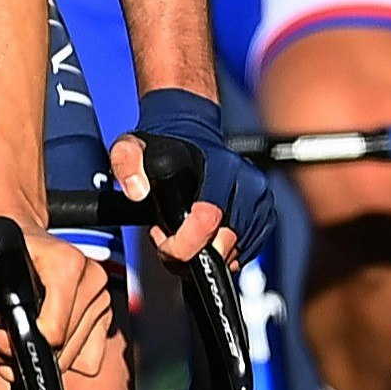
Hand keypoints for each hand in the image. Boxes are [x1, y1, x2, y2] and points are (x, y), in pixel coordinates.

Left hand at [0, 219, 114, 380]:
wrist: (11, 225)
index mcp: (65, 264)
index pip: (52, 333)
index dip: (18, 344)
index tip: (0, 332)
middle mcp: (90, 279)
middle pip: (62, 350)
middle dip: (28, 351)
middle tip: (4, 332)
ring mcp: (100, 296)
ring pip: (74, 357)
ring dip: (43, 354)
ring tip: (20, 328)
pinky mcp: (104, 313)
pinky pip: (88, 357)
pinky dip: (64, 355)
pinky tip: (42, 333)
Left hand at [117, 87, 274, 264]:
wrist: (191, 135)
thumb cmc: (164, 145)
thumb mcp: (132, 146)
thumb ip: (126, 163)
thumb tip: (137, 191)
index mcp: (222, 169)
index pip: (209, 219)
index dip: (182, 242)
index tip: (162, 238)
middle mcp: (248, 186)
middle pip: (222, 245)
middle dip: (189, 251)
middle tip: (167, 235)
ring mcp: (259, 204)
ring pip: (233, 254)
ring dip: (203, 253)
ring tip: (182, 232)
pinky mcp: (264, 219)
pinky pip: (243, 253)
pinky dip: (219, 252)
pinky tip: (201, 235)